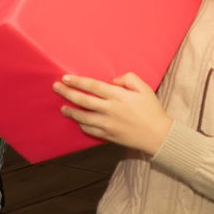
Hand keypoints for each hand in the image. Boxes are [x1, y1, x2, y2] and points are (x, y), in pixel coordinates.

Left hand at [53, 72, 170, 153]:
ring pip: (83, 117)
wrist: (158, 135)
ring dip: (71, 111)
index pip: (92, 86)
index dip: (77, 81)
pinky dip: (82, 125)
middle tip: (56, 88)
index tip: (65, 78)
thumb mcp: (145, 88)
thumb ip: (129, 78)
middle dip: (67, 93)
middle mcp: (109, 109)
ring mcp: (107, 124)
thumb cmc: (152, 110)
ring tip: (63, 107)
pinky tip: (78, 121)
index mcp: (117, 96)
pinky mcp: (108, 135)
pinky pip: (90, 130)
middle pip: (83, 100)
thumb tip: (114, 80)